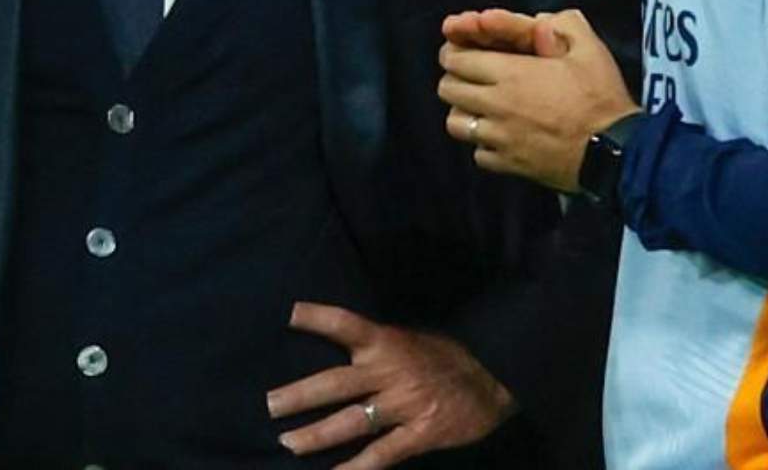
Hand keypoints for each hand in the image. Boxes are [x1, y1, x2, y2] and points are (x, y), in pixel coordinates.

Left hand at [268, 303, 513, 467]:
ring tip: (288, 443)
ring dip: (316, 435)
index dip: (320, 318)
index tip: (290, 314)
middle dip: (299, 395)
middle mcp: (391, 372)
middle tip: (269, 406)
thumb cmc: (448, 357)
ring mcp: (405, 405)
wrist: (497, 378)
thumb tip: (339, 347)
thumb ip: (377, 346)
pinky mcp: (420, 434)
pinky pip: (382, 454)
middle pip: (336, 383)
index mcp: (389, 342)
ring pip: (352, 422)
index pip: (348, 324)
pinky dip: (356, 468)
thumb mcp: (413, 338)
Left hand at [438, 8, 639, 192]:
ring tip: (481, 108)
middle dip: (455, 78)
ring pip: (455, 124)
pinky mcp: (508, 165)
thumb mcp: (589, 49)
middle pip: (447, 89)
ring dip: (464, 112)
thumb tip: (540, 21)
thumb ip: (563, 25)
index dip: (455, 52)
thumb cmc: (601, 97)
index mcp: (511, 73)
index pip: (456, 59)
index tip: (465, 52)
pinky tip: (500, 136)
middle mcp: (496, 105)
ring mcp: (499, 138)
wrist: (615, 152)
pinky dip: (483, 144)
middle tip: (472, 77)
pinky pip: (477, 154)